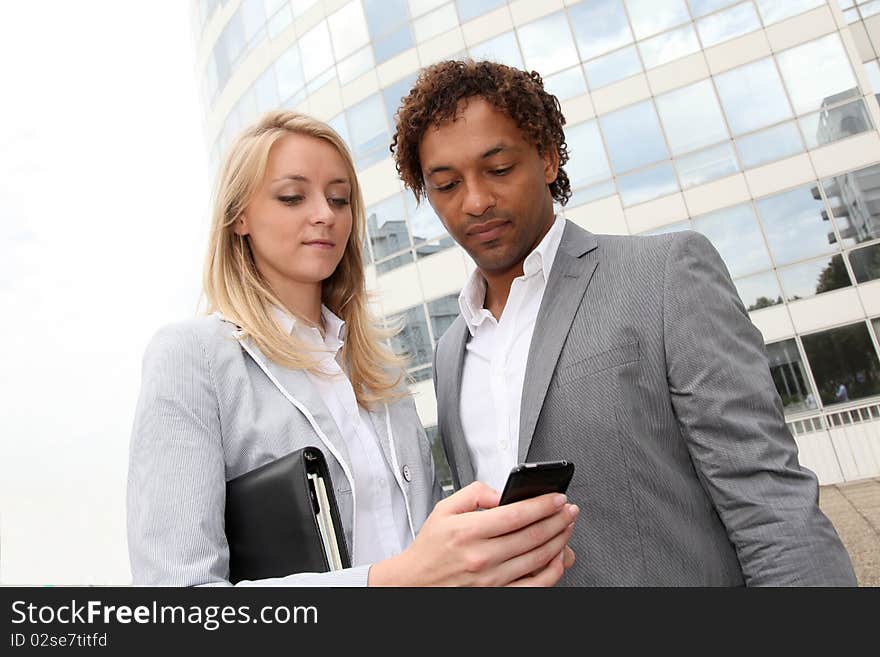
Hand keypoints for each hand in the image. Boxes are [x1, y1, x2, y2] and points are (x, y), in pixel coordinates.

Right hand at [368, 481, 578, 585]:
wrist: (415, 582)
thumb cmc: (431, 548)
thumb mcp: (444, 509)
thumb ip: (474, 493)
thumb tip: (501, 493)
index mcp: (469, 531)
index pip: (517, 514)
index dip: (543, 504)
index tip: (557, 497)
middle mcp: (482, 556)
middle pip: (533, 535)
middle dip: (558, 519)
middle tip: (569, 509)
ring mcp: (491, 579)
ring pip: (538, 559)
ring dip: (560, 541)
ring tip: (567, 527)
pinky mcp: (497, 594)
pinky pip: (534, 586)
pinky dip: (552, 572)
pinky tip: (558, 557)